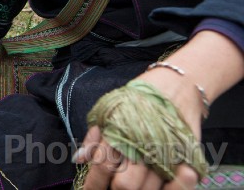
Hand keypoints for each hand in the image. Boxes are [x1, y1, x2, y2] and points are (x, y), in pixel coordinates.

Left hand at [77, 70, 204, 188]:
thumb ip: (94, 138)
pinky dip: (162, 188)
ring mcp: (167, 155)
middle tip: (107, 189)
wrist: (178, 86)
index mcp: (121, 132)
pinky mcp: (188, 160)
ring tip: (128, 184)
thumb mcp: (109, 110)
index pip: (102, 167)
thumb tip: (79, 160)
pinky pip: (173, 185)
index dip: (93, 184)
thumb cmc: (138, 98)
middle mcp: (143, 146)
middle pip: (125, 185)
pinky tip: (153, 185)